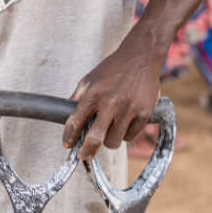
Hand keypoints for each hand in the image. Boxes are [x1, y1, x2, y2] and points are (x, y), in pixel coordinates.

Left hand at [62, 42, 161, 160]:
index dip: (69, 137)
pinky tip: (123, 125)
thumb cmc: (113, 68)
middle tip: (83, 155)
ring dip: (108, 142)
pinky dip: (125, 135)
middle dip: (87, 151)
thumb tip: (67, 116)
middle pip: (95, 138)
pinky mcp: (144, 113)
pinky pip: (131, 136)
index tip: (67, 144)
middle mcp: (111, 102)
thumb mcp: (90, 78)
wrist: (141, 57)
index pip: (76, 122)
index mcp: (94, 93)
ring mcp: (129, 109)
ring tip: (107, 133)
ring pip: (114, 141)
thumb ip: (78, 97)